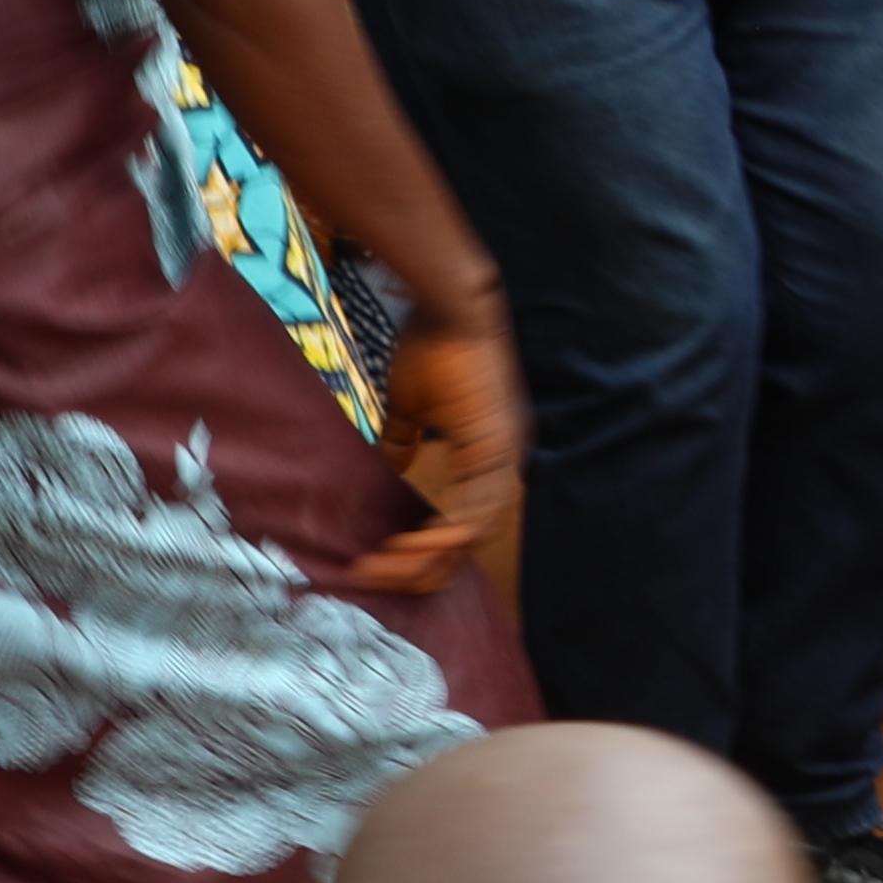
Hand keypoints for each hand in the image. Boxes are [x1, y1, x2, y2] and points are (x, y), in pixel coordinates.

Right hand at [350, 291, 523, 592]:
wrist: (450, 307)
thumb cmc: (431, 346)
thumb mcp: (410, 404)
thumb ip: (404, 439)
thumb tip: (391, 467)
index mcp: (487, 455)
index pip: (462, 523)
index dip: (425, 549)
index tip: (382, 560)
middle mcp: (502, 463)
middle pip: (469, 540)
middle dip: (423, 566)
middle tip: (379, 576)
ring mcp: (504, 458)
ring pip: (471, 534)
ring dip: (426, 556)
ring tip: (384, 565)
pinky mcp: (495, 449)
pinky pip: (475, 511)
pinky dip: (444, 536)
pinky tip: (411, 549)